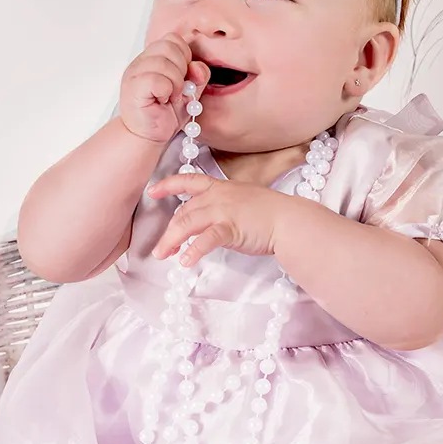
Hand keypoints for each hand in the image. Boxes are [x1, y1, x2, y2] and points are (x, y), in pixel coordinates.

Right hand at [119, 32, 209, 142]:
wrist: (148, 136)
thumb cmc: (165, 113)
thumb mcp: (190, 91)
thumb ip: (198, 75)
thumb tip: (198, 67)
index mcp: (153, 58)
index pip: (173, 39)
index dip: (185, 56)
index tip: (184, 76)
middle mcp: (141, 62)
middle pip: (169, 46)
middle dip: (181, 69)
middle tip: (177, 89)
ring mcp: (134, 73)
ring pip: (164, 63)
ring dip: (175, 83)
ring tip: (170, 96)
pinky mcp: (133, 88)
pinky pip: (157, 80)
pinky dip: (166, 91)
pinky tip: (162, 100)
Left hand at [146, 172, 313, 265]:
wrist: (290, 221)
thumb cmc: (271, 214)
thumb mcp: (243, 202)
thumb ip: (223, 208)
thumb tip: (208, 223)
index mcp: (221, 187)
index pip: (189, 181)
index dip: (168, 185)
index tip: (152, 191)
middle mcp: (219, 196)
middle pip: (184, 211)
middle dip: (169, 231)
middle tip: (161, 249)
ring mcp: (224, 211)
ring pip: (187, 223)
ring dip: (172, 241)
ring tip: (164, 256)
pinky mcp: (231, 228)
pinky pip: (206, 239)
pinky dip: (194, 251)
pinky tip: (186, 262)